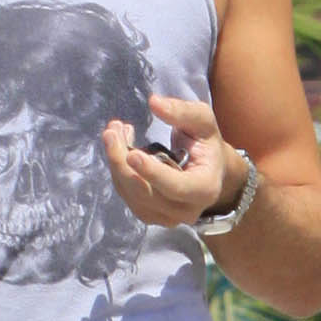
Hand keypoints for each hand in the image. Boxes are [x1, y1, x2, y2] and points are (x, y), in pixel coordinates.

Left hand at [102, 94, 245, 231]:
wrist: (208, 170)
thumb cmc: (206, 143)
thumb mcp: (202, 122)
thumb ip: (182, 112)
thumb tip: (154, 102)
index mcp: (205, 189)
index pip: (176, 187)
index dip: (153, 173)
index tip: (132, 155)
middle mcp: (185, 211)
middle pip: (145, 192)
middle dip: (122, 161)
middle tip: (112, 131)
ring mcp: (166, 218)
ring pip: (131, 194)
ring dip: (116, 161)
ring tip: (116, 132)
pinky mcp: (150, 215)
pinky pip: (126, 194)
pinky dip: (118, 170)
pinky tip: (121, 147)